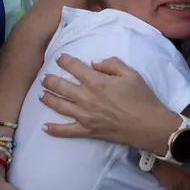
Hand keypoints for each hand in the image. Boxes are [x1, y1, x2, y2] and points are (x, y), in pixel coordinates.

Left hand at [40, 55, 181, 154]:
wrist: (148, 125)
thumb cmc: (142, 98)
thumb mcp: (131, 73)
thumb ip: (111, 64)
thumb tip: (93, 62)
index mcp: (97, 82)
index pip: (75, 68)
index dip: (65, 61)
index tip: (59, 58)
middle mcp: (87, 98)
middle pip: (62, 87)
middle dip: (50, 80)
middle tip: (44, 77)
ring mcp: (85, 116)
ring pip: (60, 106)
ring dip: (48, 99)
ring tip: (40, 95)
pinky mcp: (88, 131)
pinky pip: (67, 131)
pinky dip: (54, 130)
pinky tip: (44, 127)